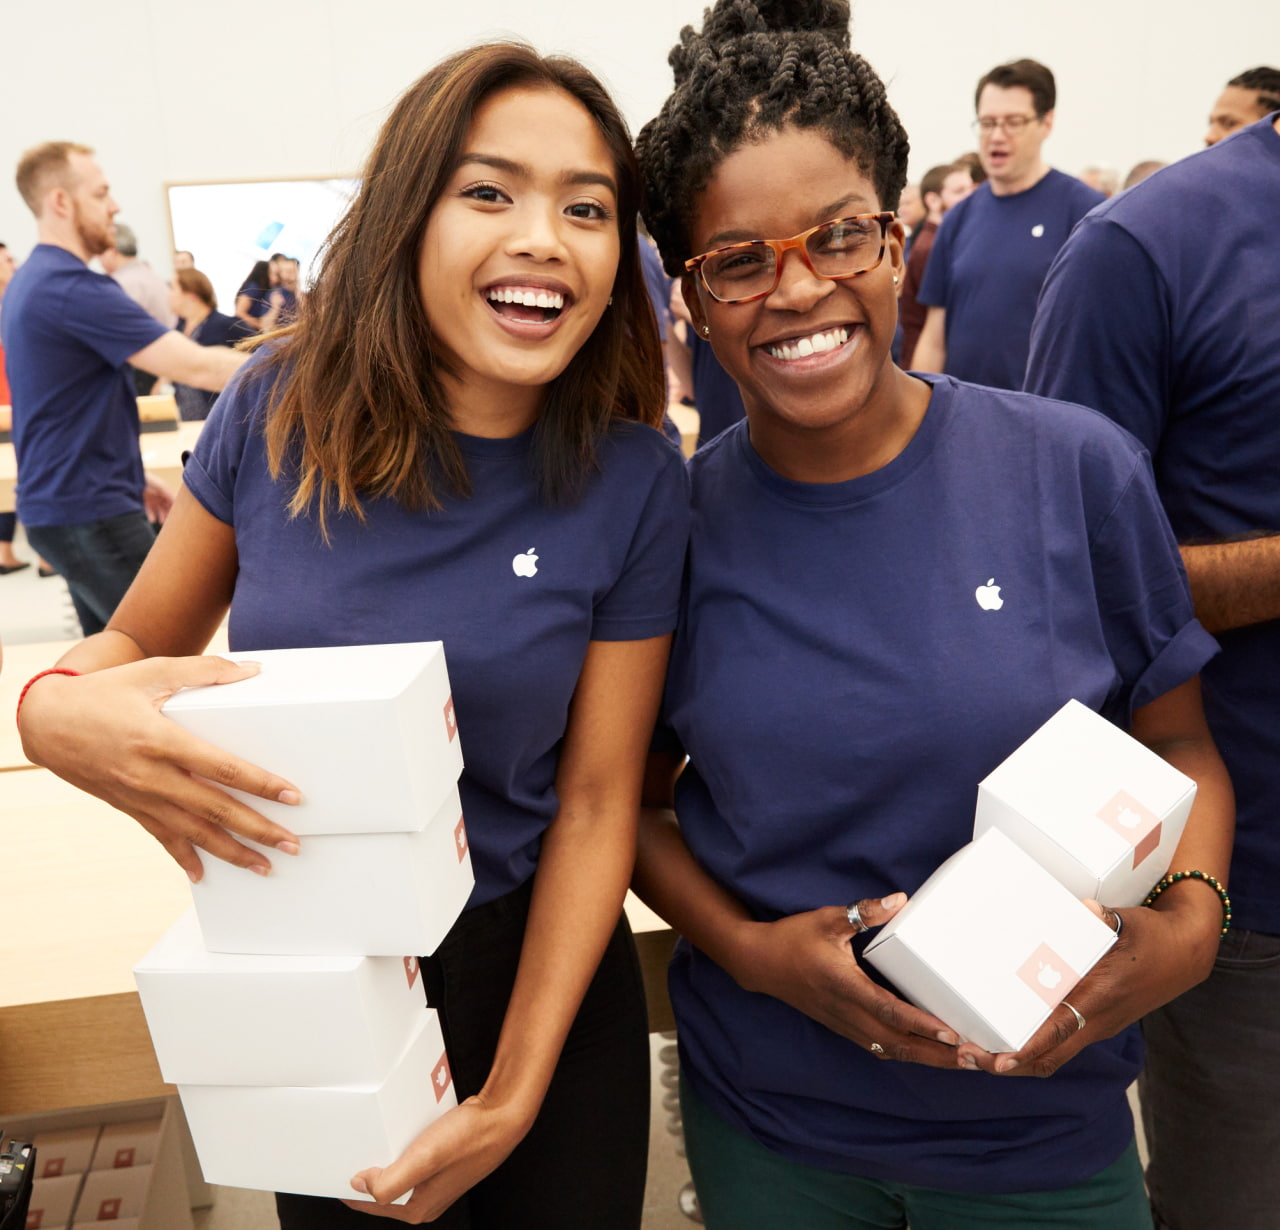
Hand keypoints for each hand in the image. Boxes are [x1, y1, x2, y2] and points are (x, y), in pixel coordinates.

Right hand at [18, 656, 301, 881]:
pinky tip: (203, 875)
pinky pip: (162, 838)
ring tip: (265, 866)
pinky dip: (184, 858)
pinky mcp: (130, 808)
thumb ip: (206, 671)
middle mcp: (152, 775)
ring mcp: (140, 796)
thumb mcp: (153, 672)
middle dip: (257, 829)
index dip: (260, 784)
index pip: (223, 768)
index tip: (292, 797)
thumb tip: (252, 670)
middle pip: (215, 809)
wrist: (47, 723)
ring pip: (194, 832)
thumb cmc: (104, 692)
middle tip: (292, 844)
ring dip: (232, 852)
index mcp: (161, 740)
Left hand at [143, 474, 174, 524]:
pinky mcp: (145, 502)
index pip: (173, 502)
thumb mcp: (162, 487)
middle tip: (170, 522)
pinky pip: (150, 510)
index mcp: (166, 491)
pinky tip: (153, 520)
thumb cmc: (149, 480)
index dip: (175, 509)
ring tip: (162, 522)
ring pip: (159, 510)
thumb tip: (178, 504)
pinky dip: (151, 515)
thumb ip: (170, 495)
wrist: (133, 478)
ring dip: (161, 516)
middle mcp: (161, 495)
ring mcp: (153, 499)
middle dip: (168, 514)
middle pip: (167, 507)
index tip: (176, 516)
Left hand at [343, 1093, 533, 1222]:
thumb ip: (389, 1181)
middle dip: (366, 1175)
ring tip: (374, 1141)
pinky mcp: (445, 1165)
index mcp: (418, 1208)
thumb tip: (359, 1185)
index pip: (370, 1204)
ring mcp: (437, 1183)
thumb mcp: (425, 1159)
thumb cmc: (470, 1137)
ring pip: (398, 1176)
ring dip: (384, 1161)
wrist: (504, 1116)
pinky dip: (402, 1150)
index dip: (350, 1186)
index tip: (335, 1167)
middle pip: (383, 1192)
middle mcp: (426, 1201)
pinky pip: (413, 1162)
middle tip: (353, 1151)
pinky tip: (402, 1133)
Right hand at [733, 896, 970, 1068]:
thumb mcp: (827, 918)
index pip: (889, 1011)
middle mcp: (847, 1013)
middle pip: (898, 1044)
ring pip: (891, 1051)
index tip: (952, 1033)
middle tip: (974, 1059)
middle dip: (937, 1055)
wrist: (760, 963)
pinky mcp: (844, 1027)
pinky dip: (907, 1054)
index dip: (921, 1024)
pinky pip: (880, 1048)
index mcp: (845, 986)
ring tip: (961, 1062)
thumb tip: (899, 900)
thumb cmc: (794, 938)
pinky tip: (927, 1055)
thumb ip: (864, 913)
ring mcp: (845, 1024)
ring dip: (927, 1059)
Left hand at [957, 895, 1217, 1077]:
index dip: (1028, 1046)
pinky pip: (1057, 1045)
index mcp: (1100, 998)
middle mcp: (1095, 1022)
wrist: (1184, 955)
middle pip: (1047, 1057)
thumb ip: (1105, 918)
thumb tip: (1089, 908)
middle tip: (965, 1054)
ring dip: (1014, 1059)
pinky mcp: (1091, 1023)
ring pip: (1050, 1057)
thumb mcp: (1130, 923)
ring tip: (971, 1053)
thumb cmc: (1151, 937)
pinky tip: (1000, 1040)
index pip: (1059, 1030)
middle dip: (1005, 1062)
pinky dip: (1029, 1049)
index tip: (999, 1057)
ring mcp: (1094, 1027)